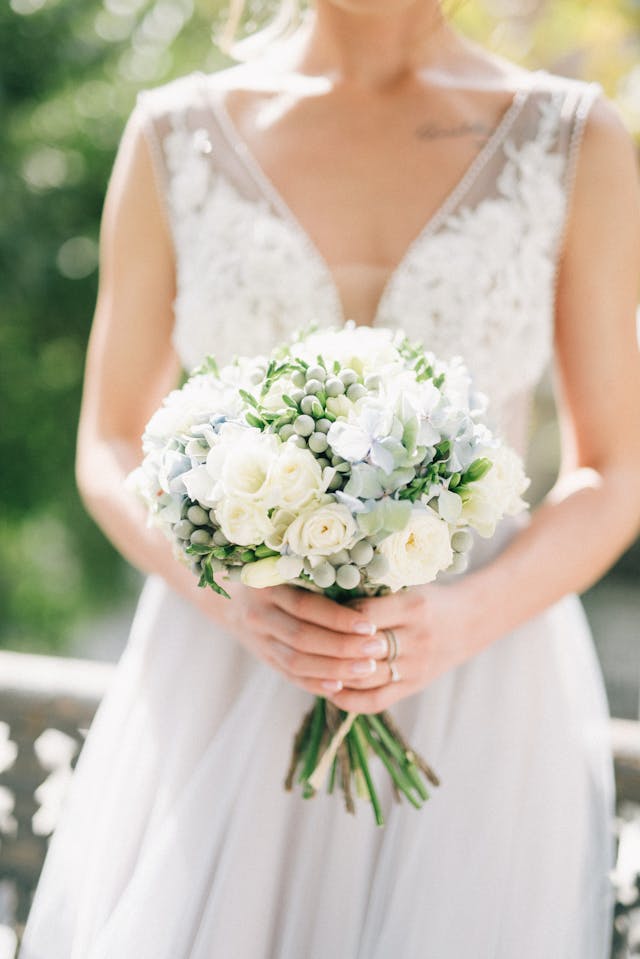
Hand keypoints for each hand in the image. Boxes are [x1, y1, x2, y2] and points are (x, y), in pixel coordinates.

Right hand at [200, 580, 391, 696]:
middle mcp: (258, 615)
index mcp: (266, 586)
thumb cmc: (275, 577)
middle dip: (342, 646)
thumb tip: (367, 590)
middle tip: (377, 648)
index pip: (305, 607)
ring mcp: (259, 641)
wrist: (232, 599)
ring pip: (296, 662)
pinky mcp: (264, 659)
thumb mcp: (287, 568)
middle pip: (302, 638)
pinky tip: (340, 687)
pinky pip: (290, 676)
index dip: (338, 618)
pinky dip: (316, 683)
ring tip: (367, 668)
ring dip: (334, 668)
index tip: (370, 624)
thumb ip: (316, 577)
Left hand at [325, 579, 487, 714]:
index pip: (363, 615)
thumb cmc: (428, 598)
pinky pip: (375, 700)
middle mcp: (417, 639)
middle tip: (302, 640)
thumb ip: (373, 591)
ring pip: (365, 677)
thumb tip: (323, 593)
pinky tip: (329, 688)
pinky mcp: (413, 687)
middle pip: (362, 649)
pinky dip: (348, 698)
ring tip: (309, 664)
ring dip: (334, 673)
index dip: (335, 615)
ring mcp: (416, 667)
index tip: (314, 611)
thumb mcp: (407, 585)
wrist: (469, 622)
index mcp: (415, 607)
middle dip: (330, 646)